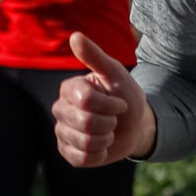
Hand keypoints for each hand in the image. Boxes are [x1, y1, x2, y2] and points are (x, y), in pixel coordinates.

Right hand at [56, 32, 153, 166]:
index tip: (120, 103)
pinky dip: (100, 154)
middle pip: (86, 122)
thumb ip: (95, 57)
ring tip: (108, 132)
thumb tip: (75, 36)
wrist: (135, 125)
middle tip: (114, 119)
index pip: (86, 100)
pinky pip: (82, 159)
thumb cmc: (125, 96)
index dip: (110, 105)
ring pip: (84, 142)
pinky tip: (102, 146)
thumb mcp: (115, 74)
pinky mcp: (67, 152)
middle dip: (110, 123)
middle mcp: (60, 109)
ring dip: (106, 139)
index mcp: (69, 88)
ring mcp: (62, 132)